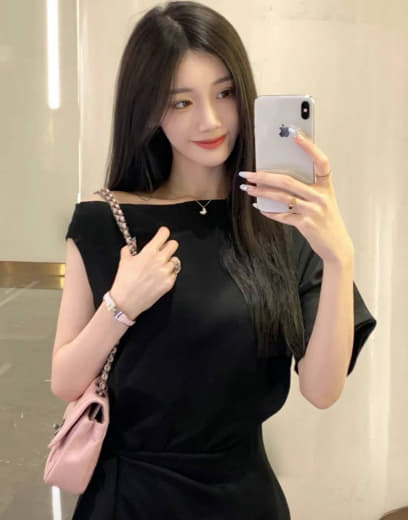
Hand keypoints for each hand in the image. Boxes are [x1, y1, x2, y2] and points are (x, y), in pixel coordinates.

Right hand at [110, 226, 179, 318]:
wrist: (126, 301)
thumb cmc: (124, 281)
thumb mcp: (124, 261)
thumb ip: (128, 250)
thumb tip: (130, 246)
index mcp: (149, 252)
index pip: (164, 234)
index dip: (163, 232)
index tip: (162, 234)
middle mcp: (160, 260)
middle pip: (174, 245)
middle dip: (168, 246)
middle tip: (163, 250)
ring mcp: (166, 272)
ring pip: (175, 260)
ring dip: (169, 261)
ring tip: (160, 267)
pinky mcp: (169, 283)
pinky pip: (174, 273)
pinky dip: (169, 274)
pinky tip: (160, 277)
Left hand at [239, 132, 353, 263]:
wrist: (336, 245)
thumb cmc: (327, 220)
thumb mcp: (323, 200)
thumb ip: (307, 188)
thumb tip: (278, 178)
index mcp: (325, 186)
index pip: (321, 161)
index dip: (310, 148)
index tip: (296, 136)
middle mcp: (320, 196)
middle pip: (289, 181)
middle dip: (264, 176)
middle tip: (248, 174)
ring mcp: (313, 210)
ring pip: (282, 197)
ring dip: (261, 192)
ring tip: (248, 188)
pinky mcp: (306, 224)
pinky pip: (282, 215)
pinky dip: (269, 211)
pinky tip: (259, 207)